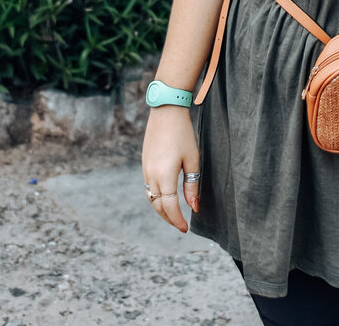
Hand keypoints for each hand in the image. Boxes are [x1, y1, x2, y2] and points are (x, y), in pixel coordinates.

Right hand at [141, 106, 199, 233]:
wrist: (166, 111)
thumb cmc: (183, 134)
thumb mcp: (192, 159)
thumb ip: (191, 185)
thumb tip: (194, 207)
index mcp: (164, 175)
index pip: (170, 207)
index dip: (177, 220)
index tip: (186, 228)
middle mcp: (151, 175)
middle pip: (157, 206)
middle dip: (169, 218)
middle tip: (180, 225)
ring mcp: (145, 168)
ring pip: (150, 198)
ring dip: (161, 209)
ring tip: (173, 214)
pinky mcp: (144, 163)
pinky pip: (148, 187)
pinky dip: (155, 197)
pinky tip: (164, 196)